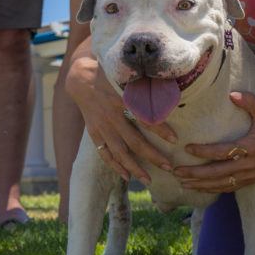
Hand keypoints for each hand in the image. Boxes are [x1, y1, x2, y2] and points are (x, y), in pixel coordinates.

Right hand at [65, 53, 177, 182]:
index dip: (160, 130)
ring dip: (134, 168)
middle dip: (152, 156)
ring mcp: (102, 127)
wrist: (80, 80)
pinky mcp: (94, 133)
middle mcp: (112, 116)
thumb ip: (142, 82)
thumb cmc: (107, 74)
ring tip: (148, 180)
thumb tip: (166, 82)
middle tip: (168, 167)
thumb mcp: (124, 75)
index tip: (174, 140)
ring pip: (119, 152)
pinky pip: (105, 153)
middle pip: (134, 141)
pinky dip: (115, 166)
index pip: (144, 118)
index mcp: (122, 100)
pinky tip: (126, 176)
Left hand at [173, 91, 254, 192]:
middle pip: (217, 173)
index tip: (187, 148)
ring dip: (201, 185)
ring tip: (183, 184)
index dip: (204, 151)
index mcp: (250, 148)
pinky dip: (214, 190)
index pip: (222, 152)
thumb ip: (249, 101)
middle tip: (177, 172)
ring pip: (222, 184)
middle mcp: (248, 165)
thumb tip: (232, 93)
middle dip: (196, 174)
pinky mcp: (251, 180)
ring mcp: (249, 175)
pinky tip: (202, 189)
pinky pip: (230, 188)